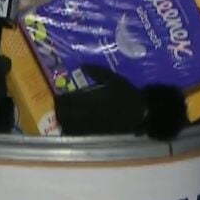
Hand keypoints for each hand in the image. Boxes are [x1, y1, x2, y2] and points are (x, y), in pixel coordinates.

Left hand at [54, 65, 187, 140]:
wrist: (141, 112)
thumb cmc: (127, 94)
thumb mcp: (114, 79)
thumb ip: (97, 72)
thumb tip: (83, 65)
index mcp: (91, 100)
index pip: (67, 101)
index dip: (60, 100)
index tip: (57, 97)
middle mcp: (88, 114)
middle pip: (64, 115)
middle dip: (59, 111)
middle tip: (58, 106)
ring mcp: (92, 125)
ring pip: (69, 126)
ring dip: (63, 121)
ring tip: (62, 117)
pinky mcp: (97, 133)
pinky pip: (79, 134)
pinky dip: (72, 131)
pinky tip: (71, 127)